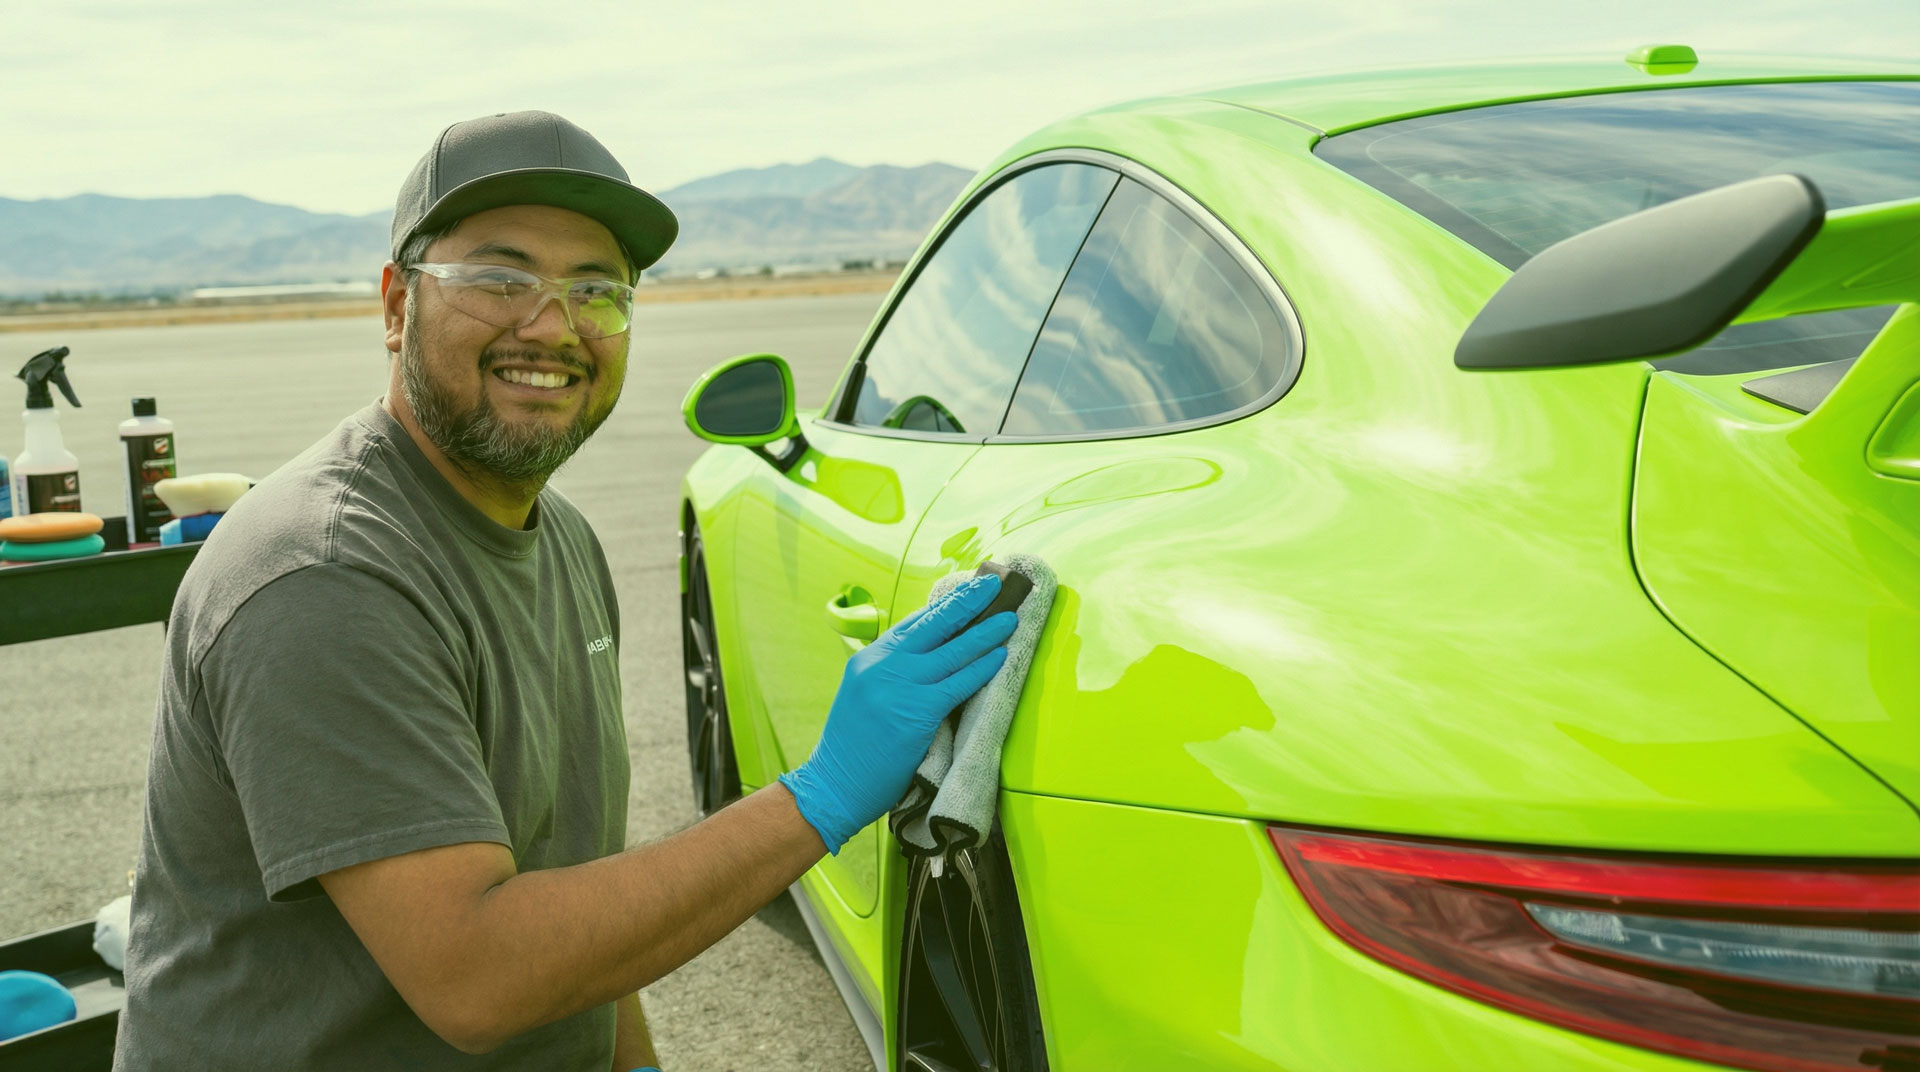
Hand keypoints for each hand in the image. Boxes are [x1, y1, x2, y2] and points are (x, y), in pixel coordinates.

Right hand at [780, 574, 1016, 851]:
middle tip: (994, 582)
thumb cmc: (852, 748)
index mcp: (870, 657)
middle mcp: (883, 664)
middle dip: (967, 600)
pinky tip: (1001, 655)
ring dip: (986, 631)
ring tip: (1010, 616)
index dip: (945, 604)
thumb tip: (931, 658)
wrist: (834, 784)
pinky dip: (982, 667)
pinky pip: (958, 683)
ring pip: (953, 650)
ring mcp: (900, 685)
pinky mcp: (917, 712)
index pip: (914, 622)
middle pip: (935, 623)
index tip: (969, 589)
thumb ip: (891, 673)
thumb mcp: (864, 695)